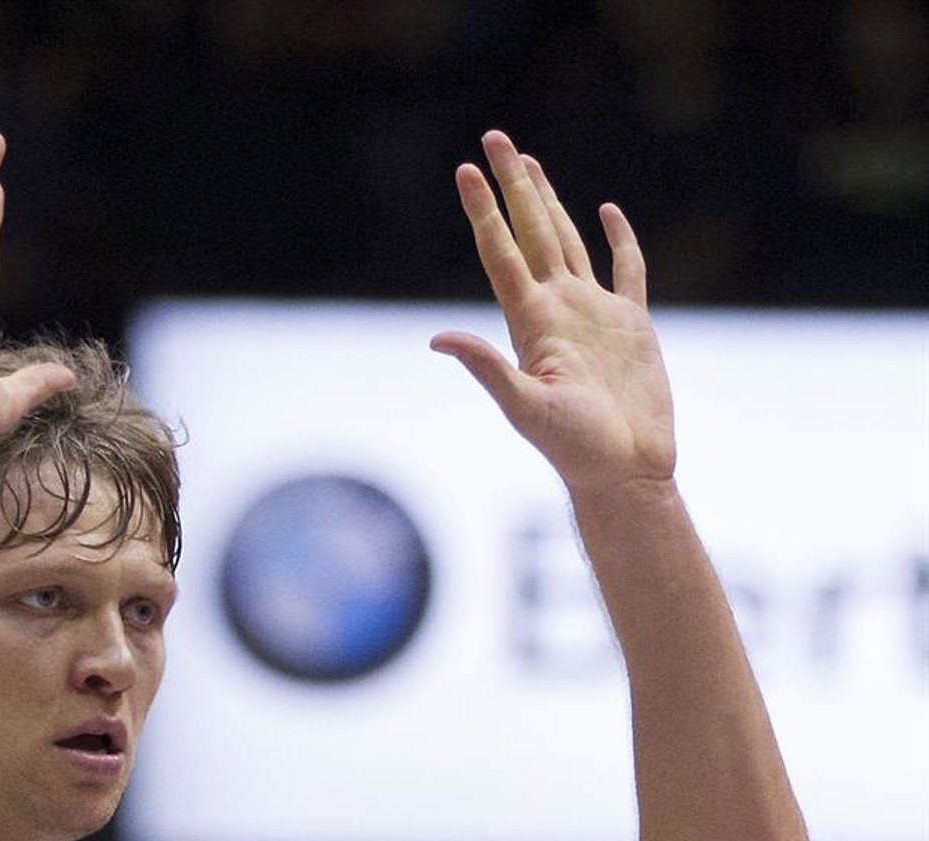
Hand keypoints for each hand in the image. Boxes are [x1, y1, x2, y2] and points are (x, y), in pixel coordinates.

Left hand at [432, 129, 675, 496]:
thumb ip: (486, 368)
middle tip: (495, 138)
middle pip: (532, 232)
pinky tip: (606, 212)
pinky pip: (627, 270)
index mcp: (532, 323)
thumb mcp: (525, 407)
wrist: (625, 473)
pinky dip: (619, 239)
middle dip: (513, 185)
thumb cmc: (575, 450)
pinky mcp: (631, 325)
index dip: (484, 211)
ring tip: (529, 164)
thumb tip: (437, 339)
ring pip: (568, 242)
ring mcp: (593, 314)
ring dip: (549, 202)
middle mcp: (558, 310)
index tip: (466, 170)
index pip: (502, 253)